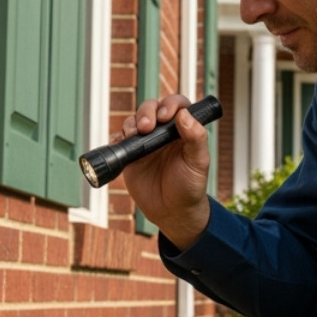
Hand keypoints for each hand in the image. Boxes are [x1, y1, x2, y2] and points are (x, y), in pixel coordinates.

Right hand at [116, 94, 212, 247]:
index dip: (170, 105)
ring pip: (134, 121)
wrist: (172, 212)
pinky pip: (120, 140)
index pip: (177, 106)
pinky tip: (121, 143)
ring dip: (132, 123)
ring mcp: (146, 143)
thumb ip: (196, 138)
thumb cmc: (190, 187)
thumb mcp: (198, 162)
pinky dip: (118, 138)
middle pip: (151, 108)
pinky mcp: (131, 156)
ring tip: (134, 135)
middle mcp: (163, 133)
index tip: (166, 116)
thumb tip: (185, 115)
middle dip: (146, 111)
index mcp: (183, 130)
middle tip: (147, 127)